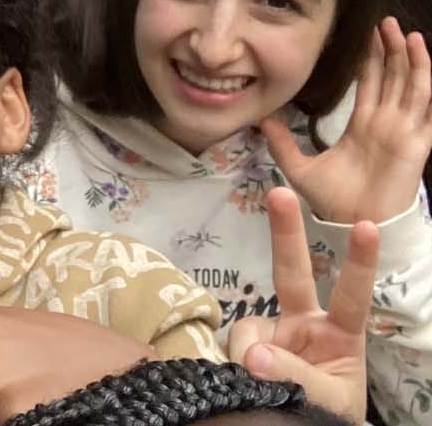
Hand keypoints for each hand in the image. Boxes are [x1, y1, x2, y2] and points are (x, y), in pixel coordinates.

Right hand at [228, 185, 378, 420]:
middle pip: (292, 272)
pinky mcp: (243, 347)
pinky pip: (231, 347)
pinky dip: (231, 364)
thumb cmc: (329, 416)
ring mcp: (271, 334)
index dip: (359, 263)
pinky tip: (238, 379)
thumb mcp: (329, 400)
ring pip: (250, 329)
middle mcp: (304, 324)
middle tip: (280, 193)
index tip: (367, 225)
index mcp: (340, 336)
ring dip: (249, 356)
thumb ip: (297, 377)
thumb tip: (256, 352)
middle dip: (286, 232)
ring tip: (256, 386)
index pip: (352, 296)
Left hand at [264, 17, 431, 224]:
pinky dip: (424, 80)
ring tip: (406, 32)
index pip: (370, 85)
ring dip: (410, 59)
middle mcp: (386, 124)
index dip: (370, 60)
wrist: (354, 225)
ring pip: (410, 86)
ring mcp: (403, 131)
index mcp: (363, 127)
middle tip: (385, 21)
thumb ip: (281, 141)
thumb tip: (259, 118)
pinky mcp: (416, 142)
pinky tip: (422, 58)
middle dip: (389, 50)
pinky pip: (424, 108)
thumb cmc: (335, 201)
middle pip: (391, 79)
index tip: (366, 34)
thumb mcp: (300, 165)